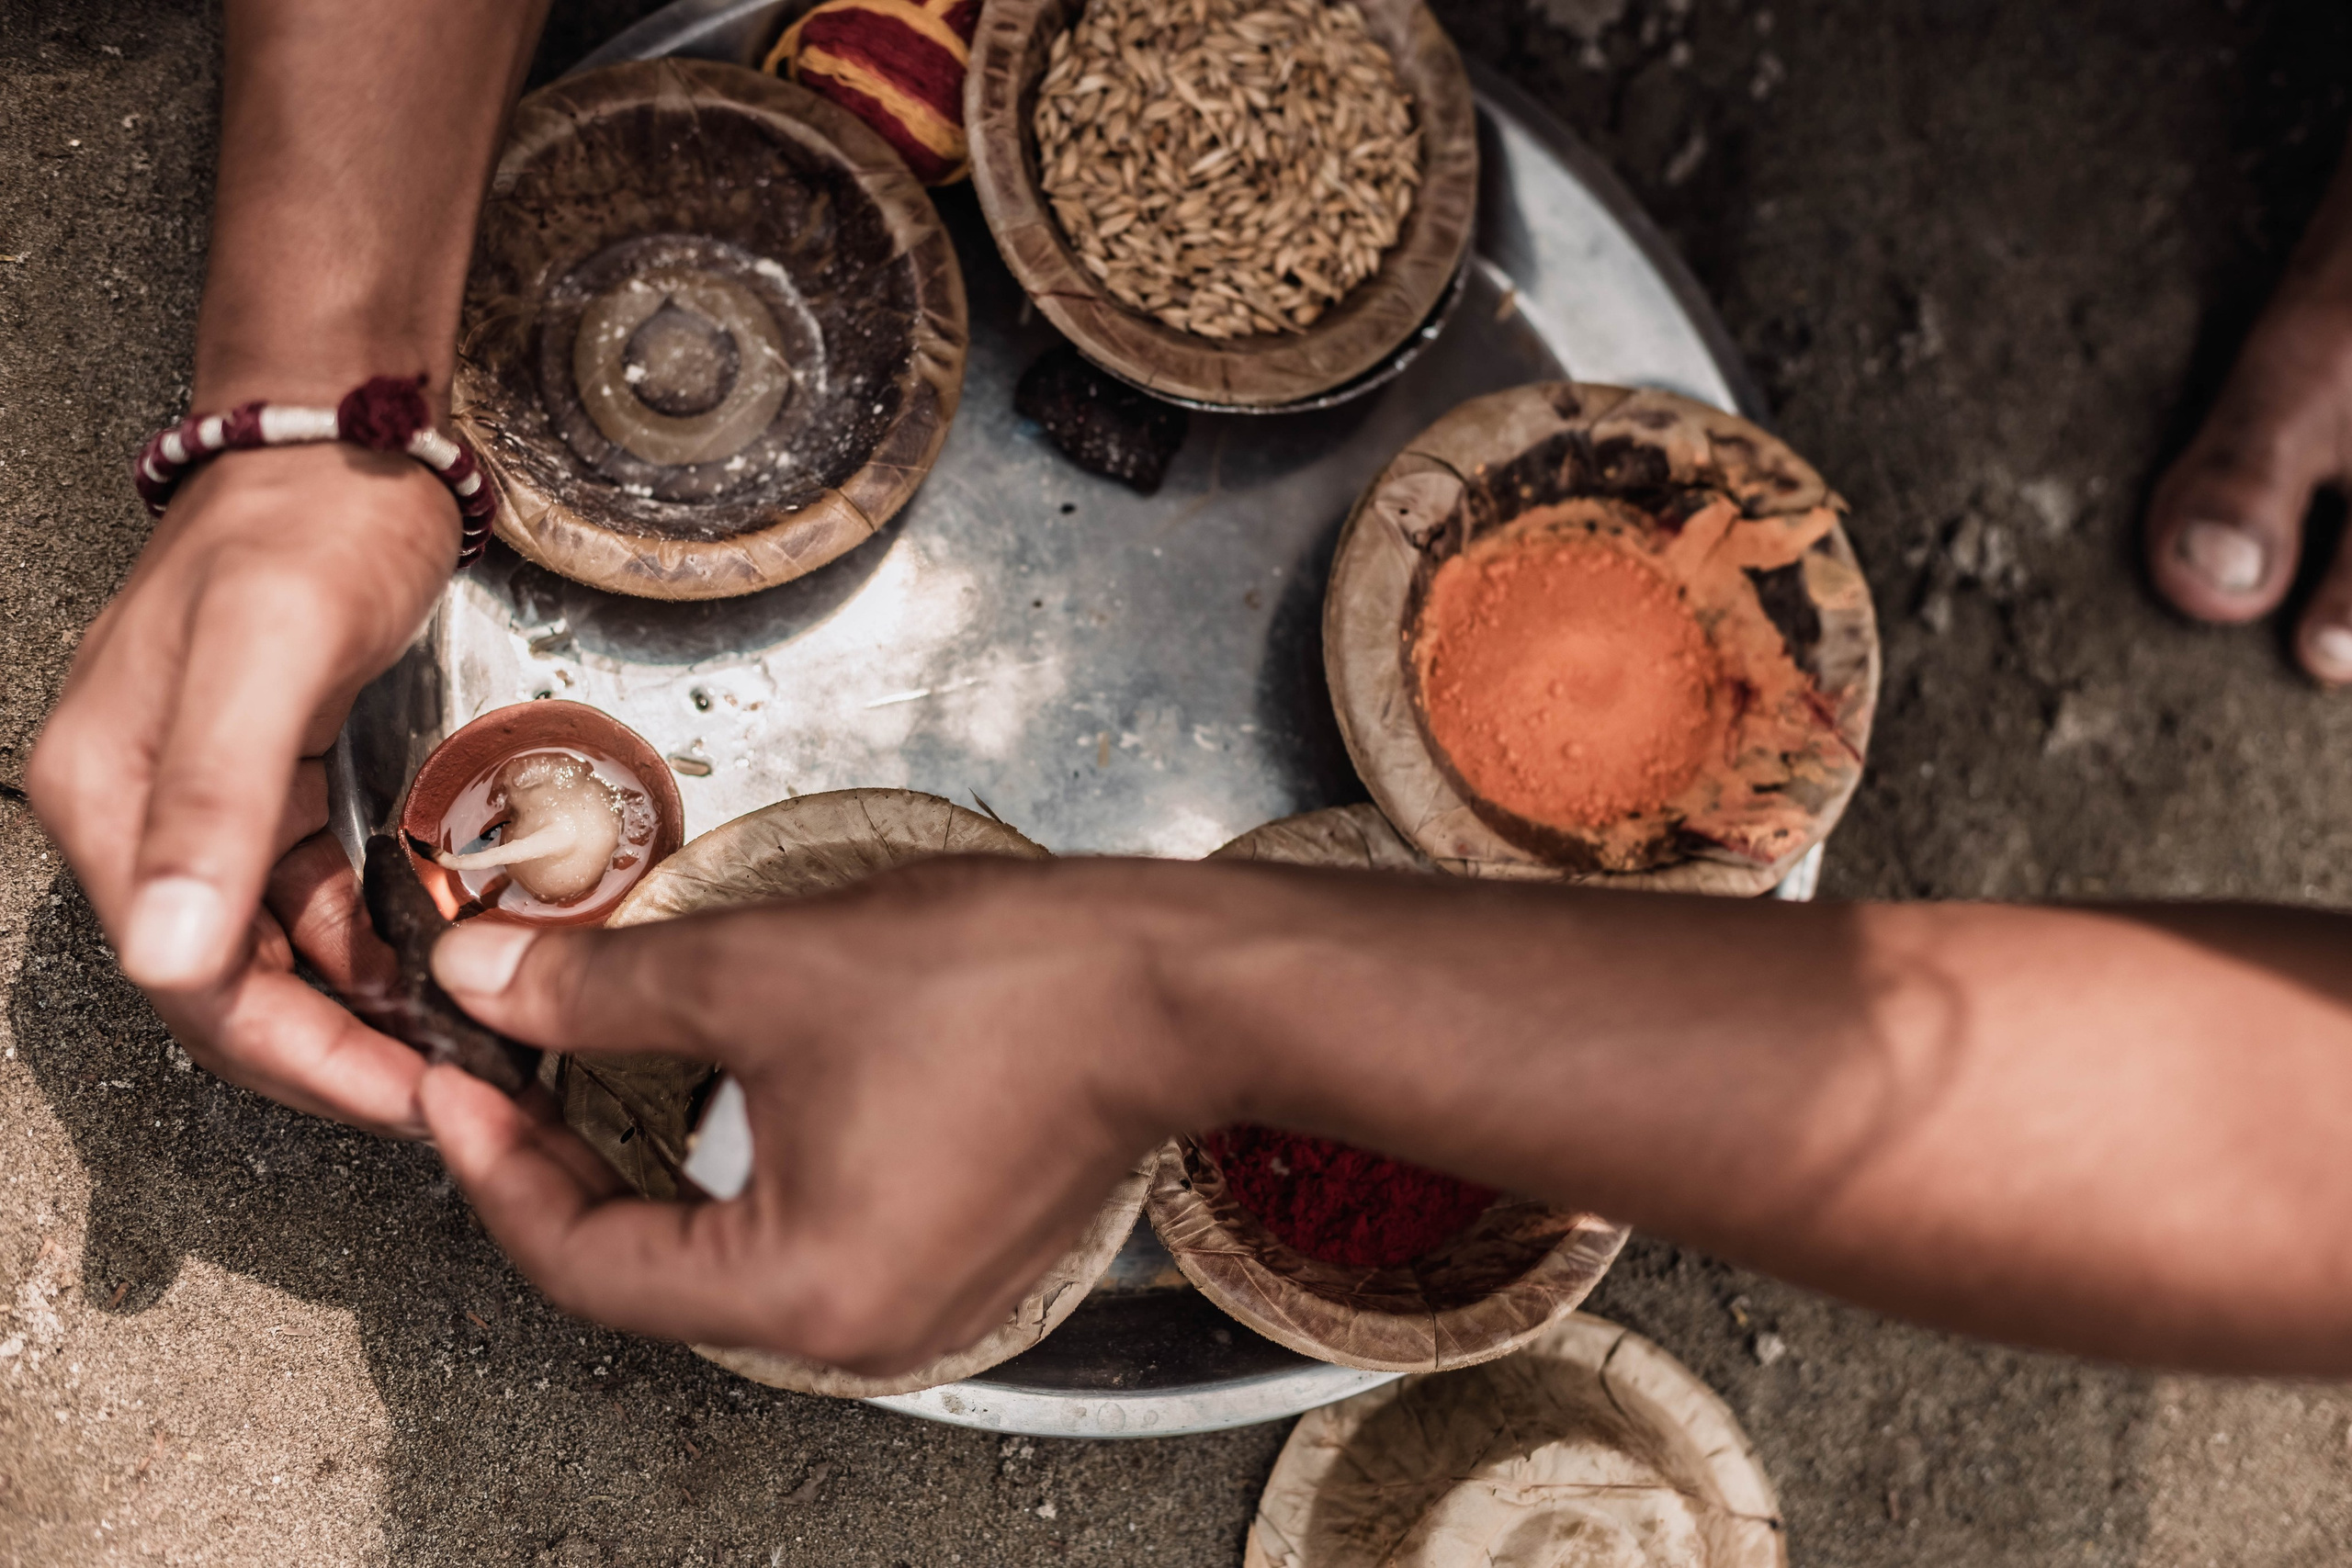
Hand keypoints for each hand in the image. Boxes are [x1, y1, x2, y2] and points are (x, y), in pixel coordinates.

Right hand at [28, 443, 457, 1134]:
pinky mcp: (264, 790)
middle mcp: (140, 815)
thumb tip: (166, 952)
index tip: (404, 1101)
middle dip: (331, 1058)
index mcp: (110, 797)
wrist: (344, 446)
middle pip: (223, 990)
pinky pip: (302, 906)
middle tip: (445, 1096)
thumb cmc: (304, 528)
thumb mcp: (264, 653)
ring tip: (449, 1052)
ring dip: (351, 1016)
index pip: (189, 982)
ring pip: (265, 960)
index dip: (297, 1060)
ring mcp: (200, 806)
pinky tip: (419, 973)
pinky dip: (357, 951)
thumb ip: (213, 803)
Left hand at [418, 857, 1197, 1374]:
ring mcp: (917, 1307)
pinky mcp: (956, 1260)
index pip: (581, 1260)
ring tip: (595, 1081)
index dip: (494, 1164)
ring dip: (652, 1173)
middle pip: (650, 1274)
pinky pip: (804, 1242)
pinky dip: (737, 1181)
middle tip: (508, 1077)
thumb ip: (598, 991)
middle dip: (563, 1169)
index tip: (455, 1081)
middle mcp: (856, 1333)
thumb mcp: (759, 969)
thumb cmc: (1000, 987)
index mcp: (796, 1293)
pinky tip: (718, 1103)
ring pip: (727, 1259)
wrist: (1170, 983)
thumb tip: (482, 985)